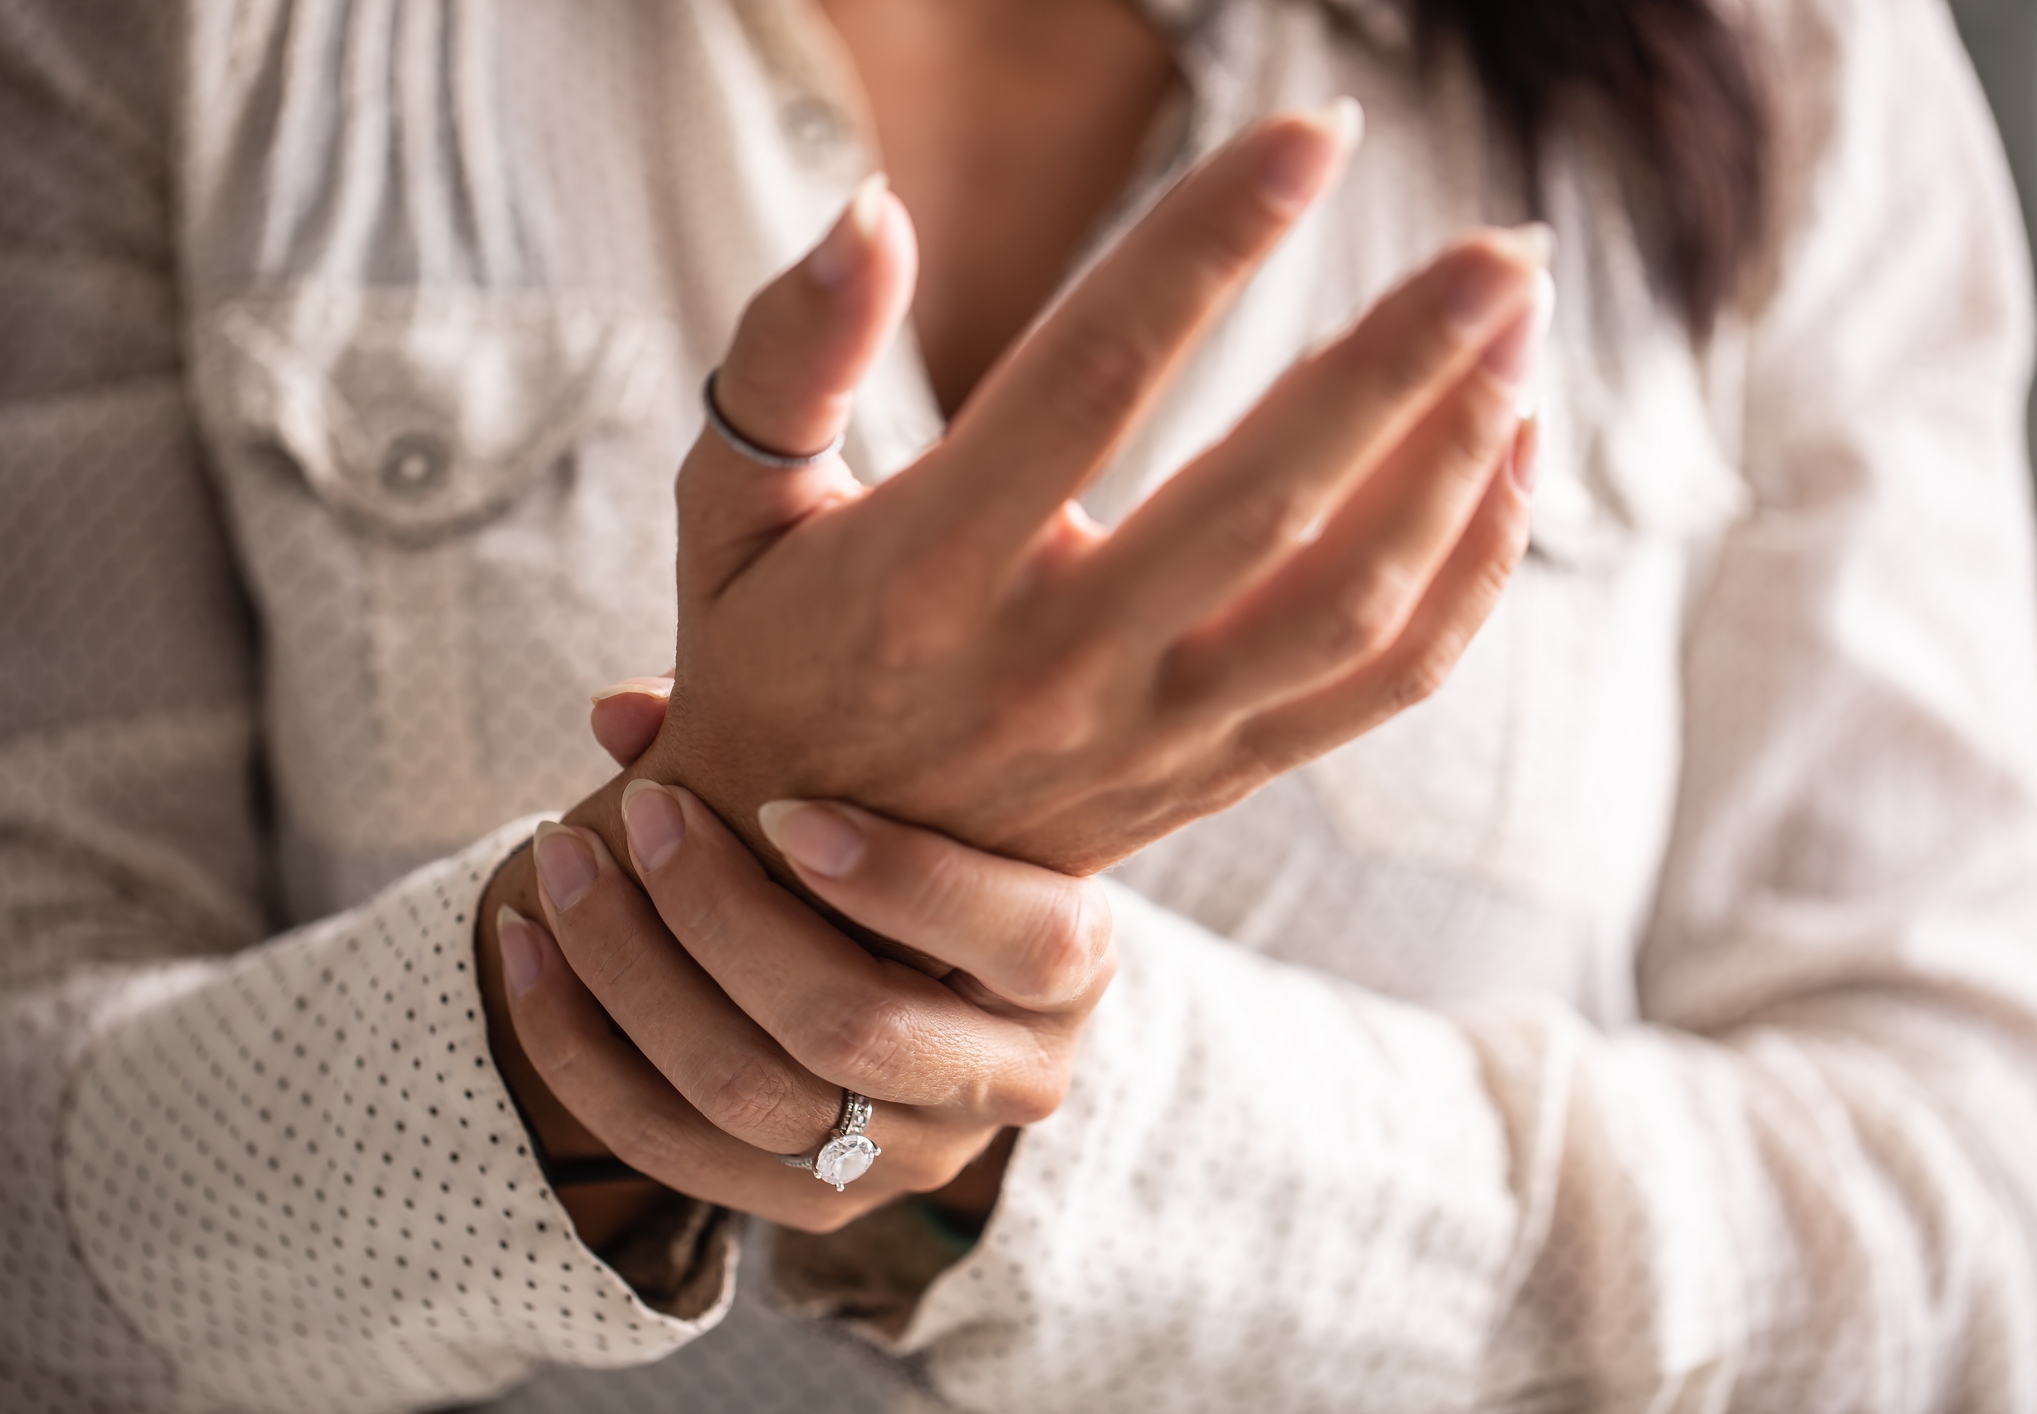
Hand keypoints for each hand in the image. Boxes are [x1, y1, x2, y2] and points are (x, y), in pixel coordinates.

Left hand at [493, 778, 1111, 1232]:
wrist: (917, 968)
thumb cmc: (909, 827)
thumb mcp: (900, 776)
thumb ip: (785, 723)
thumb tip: (617, 714)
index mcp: (1070, 965)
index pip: (1025, 938)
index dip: (902, 879)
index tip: (783, 806)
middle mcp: (1012, 1079)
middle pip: (851, 1024)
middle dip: (717, 913)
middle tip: (640, 814)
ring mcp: (915, 1157)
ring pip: (747, 1092)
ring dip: (627, 972)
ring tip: (559, 866)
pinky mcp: (818, 1204)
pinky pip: (673, 1147)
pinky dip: (579, 1045)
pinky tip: (521, 947)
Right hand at [619, 103, 1548, 877]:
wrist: (803, 898)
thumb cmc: (765, 668)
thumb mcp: (729, 511)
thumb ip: (787, 354)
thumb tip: (872, 207)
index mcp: (926, 572)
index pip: (1090, 379)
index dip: (1208, 245)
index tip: (1315, 132)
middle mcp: (1051, 664)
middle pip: (1262, 498)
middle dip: (1401, 359)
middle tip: (1501, 245)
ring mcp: (1146, 734)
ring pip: (1345, 604)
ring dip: (1453, 461)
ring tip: (1521, 328)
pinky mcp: (1209, 776)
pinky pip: (1372, 690)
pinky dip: (1464, 581)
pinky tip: (1507, 462)